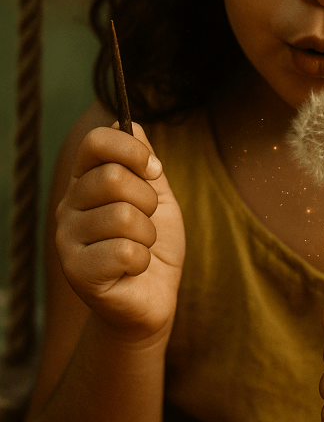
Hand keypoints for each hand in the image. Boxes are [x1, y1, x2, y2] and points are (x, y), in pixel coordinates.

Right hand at [55, 122, 185, 341]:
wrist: (152, 299)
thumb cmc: (153, 246)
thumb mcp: (157, 197)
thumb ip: (143, 162)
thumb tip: (130, 122)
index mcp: (84, 182)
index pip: (95, 142)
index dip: (131, 150)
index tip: (153, 170)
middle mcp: (68, 207)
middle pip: (113, 177)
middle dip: (148, 201)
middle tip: (147, 221)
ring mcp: (67, 240)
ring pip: (123, 216)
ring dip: (147, 235)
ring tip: (140, 247)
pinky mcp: (78, 273)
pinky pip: (125, 251)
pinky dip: (143, 260)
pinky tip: (134, 269)